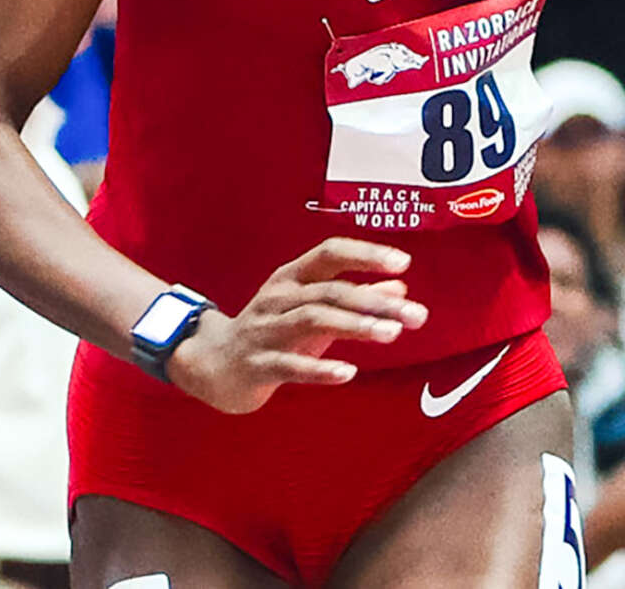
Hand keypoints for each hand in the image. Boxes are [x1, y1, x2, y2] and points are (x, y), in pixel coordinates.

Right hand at [165, 239, 427, 414]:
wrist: (209, 363)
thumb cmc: (273, 330)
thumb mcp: (312, 307)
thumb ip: (356, 297)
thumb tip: (401, 286)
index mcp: (292, 278)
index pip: (331, 253)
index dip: (366, 255)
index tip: (404, 263)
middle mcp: (278, 298)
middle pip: (331, 291)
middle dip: (376, 301)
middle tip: (415, 315)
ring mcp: (265, 331)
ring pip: (312, 320)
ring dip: (355, 326)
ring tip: (391, 334)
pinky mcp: (257, 365)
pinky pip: (290, 365)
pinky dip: (319, 368)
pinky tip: (348, 372)